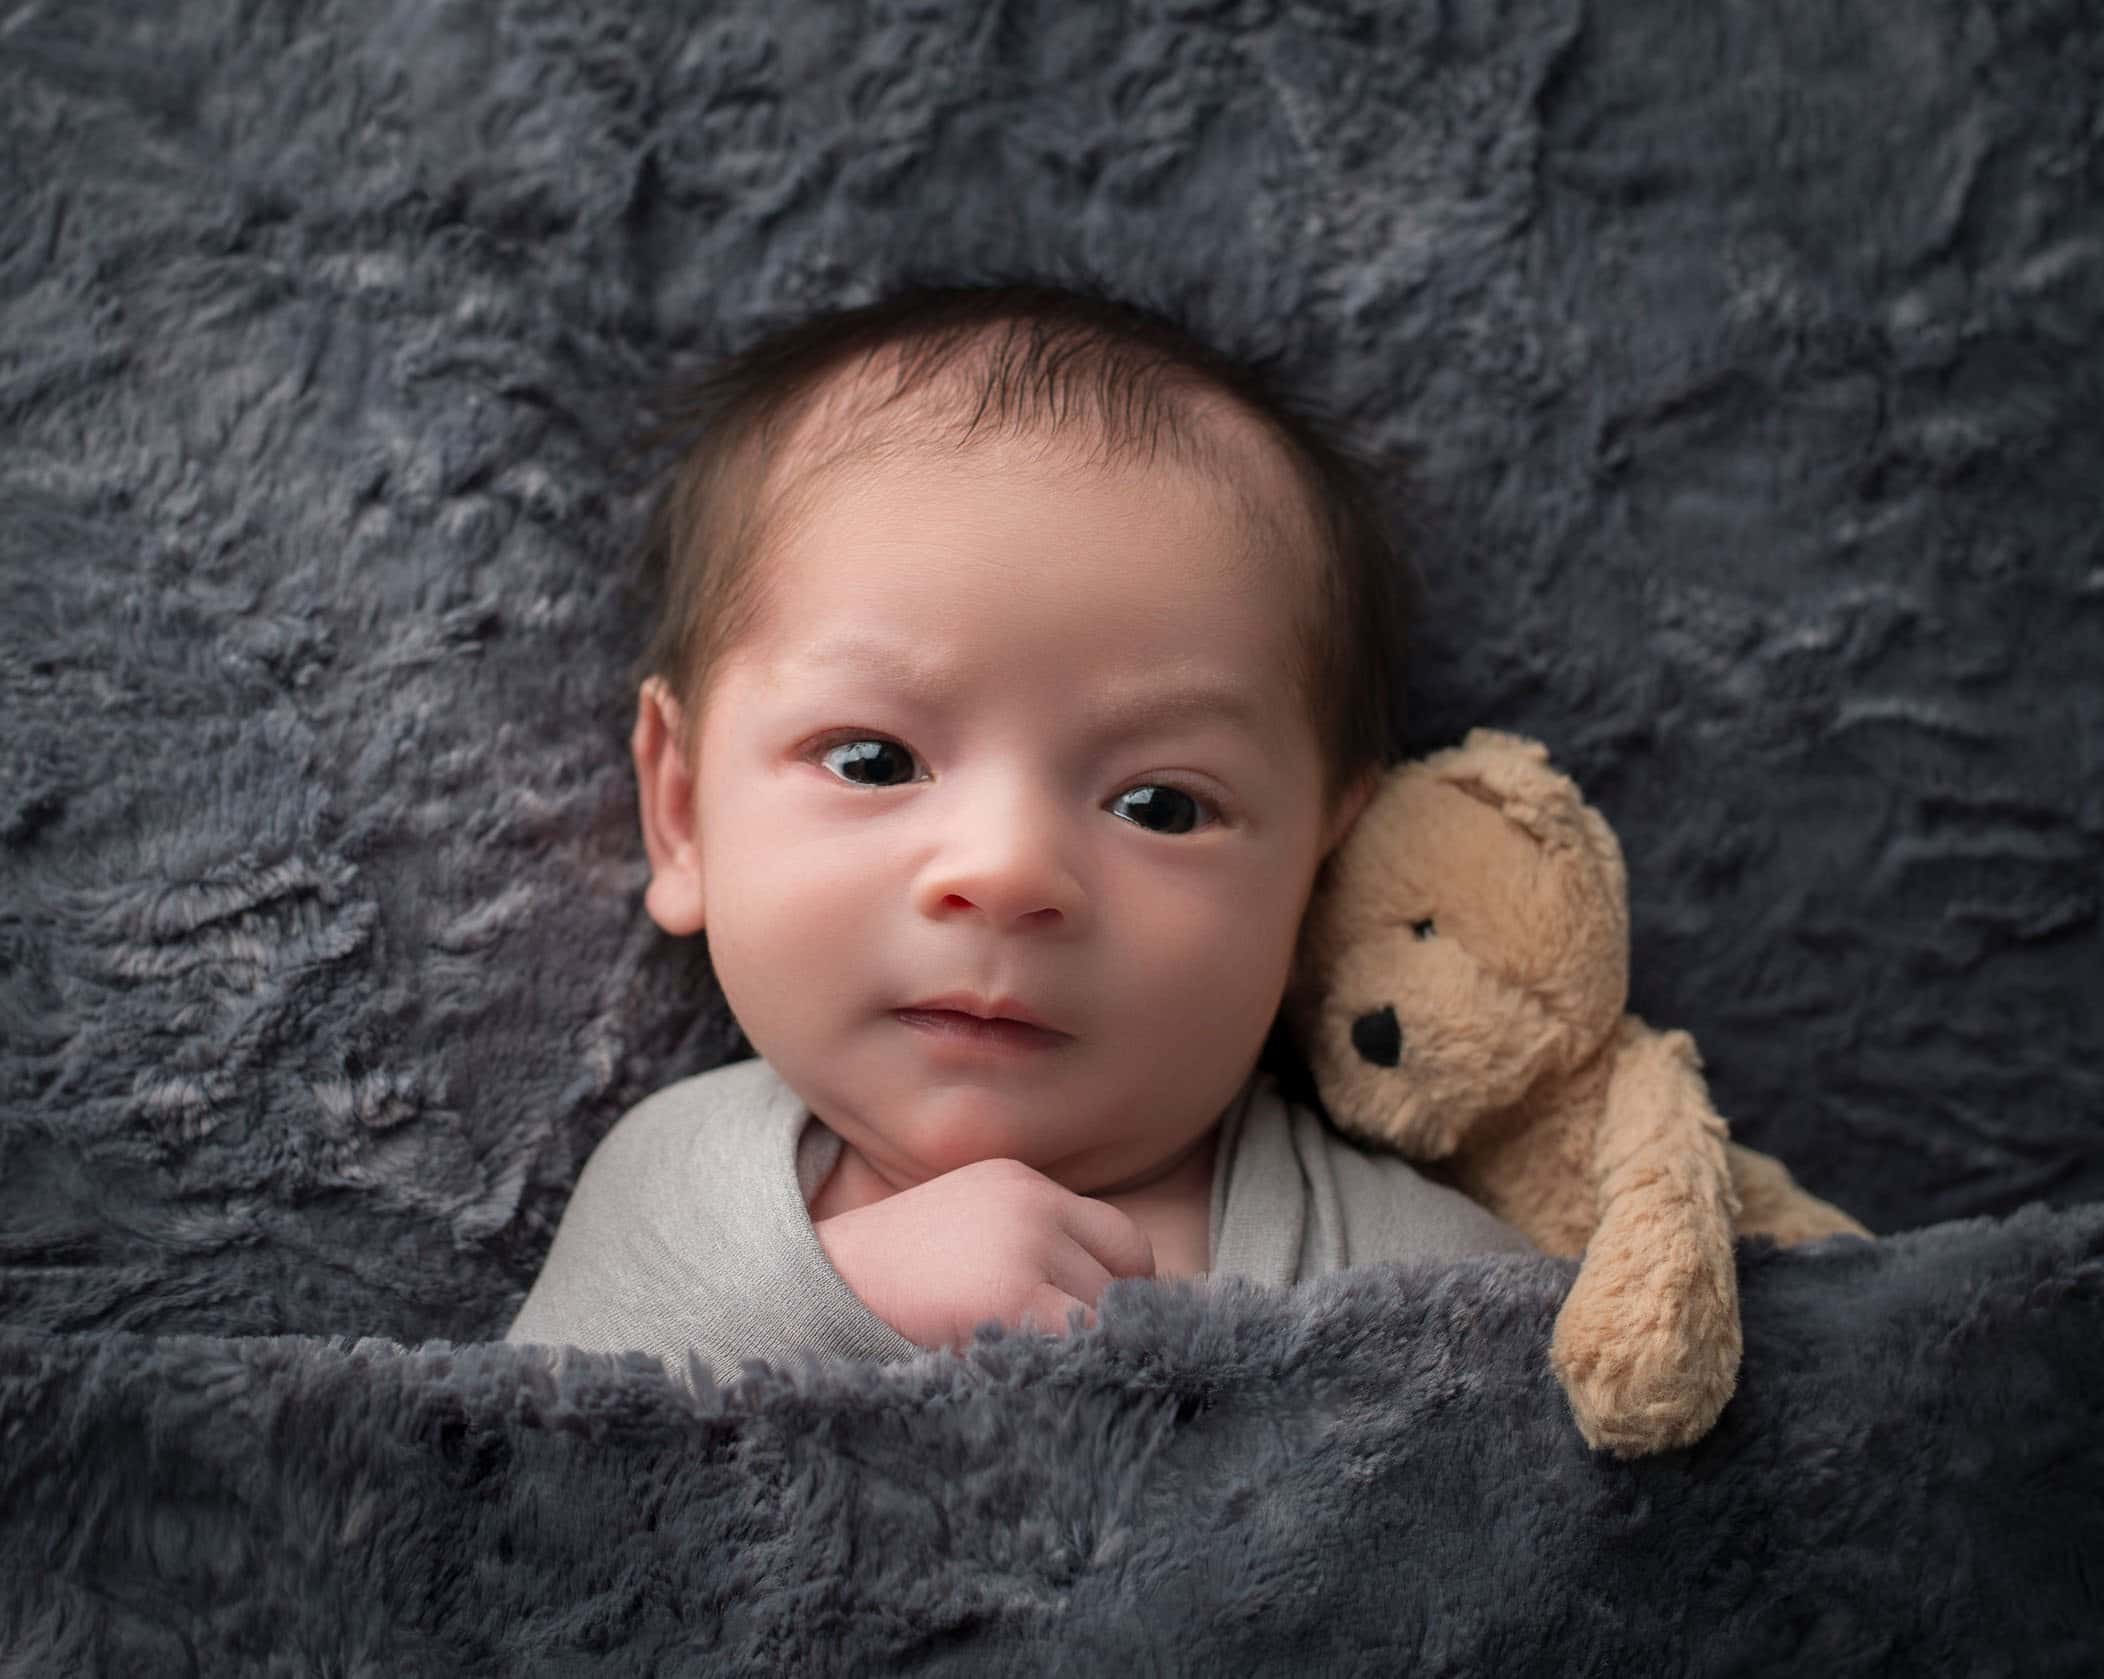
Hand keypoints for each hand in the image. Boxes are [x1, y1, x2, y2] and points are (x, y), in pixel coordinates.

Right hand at [814, 1157, 1156, 1351]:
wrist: (813, 1289)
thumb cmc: (891, 1285)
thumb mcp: (967, 1239)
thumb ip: (1035, 1252)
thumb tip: (1117, 1316)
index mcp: (1021, 1185)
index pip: (1123, 1242)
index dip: (1114, 1293)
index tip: (1087, 1330)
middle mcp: (1032, 1204)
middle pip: (1123, 1279)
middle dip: (1102, 1326)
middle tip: (1052, 1359)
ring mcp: (1025, 1243)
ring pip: (1106, 1317)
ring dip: (1082, 1354)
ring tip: (1027, 1370)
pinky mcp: (1012, 1292)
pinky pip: (1082, 1343)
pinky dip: (1069, 1371)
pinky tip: (1026, 1380)